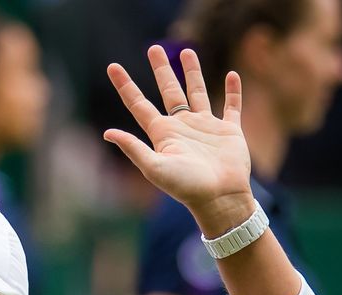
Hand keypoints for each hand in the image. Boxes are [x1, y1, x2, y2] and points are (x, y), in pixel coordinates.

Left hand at [104, 46, 254, 235]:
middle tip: (153, 48)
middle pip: (168, 91)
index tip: (112, 67)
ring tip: (187, 52)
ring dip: (192, 73)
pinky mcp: (229, 131)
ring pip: (197, 92)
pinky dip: (233, 91)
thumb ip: (133, 148)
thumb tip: (107, 133)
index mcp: (162, 134)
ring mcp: (205, 127)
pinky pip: (231, 106)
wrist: (220, 198)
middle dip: (161, 70)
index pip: (138, 104)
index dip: (125, 85)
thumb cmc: (186, 187)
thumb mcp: (154, 168)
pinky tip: (233, 75)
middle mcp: (182, 127)